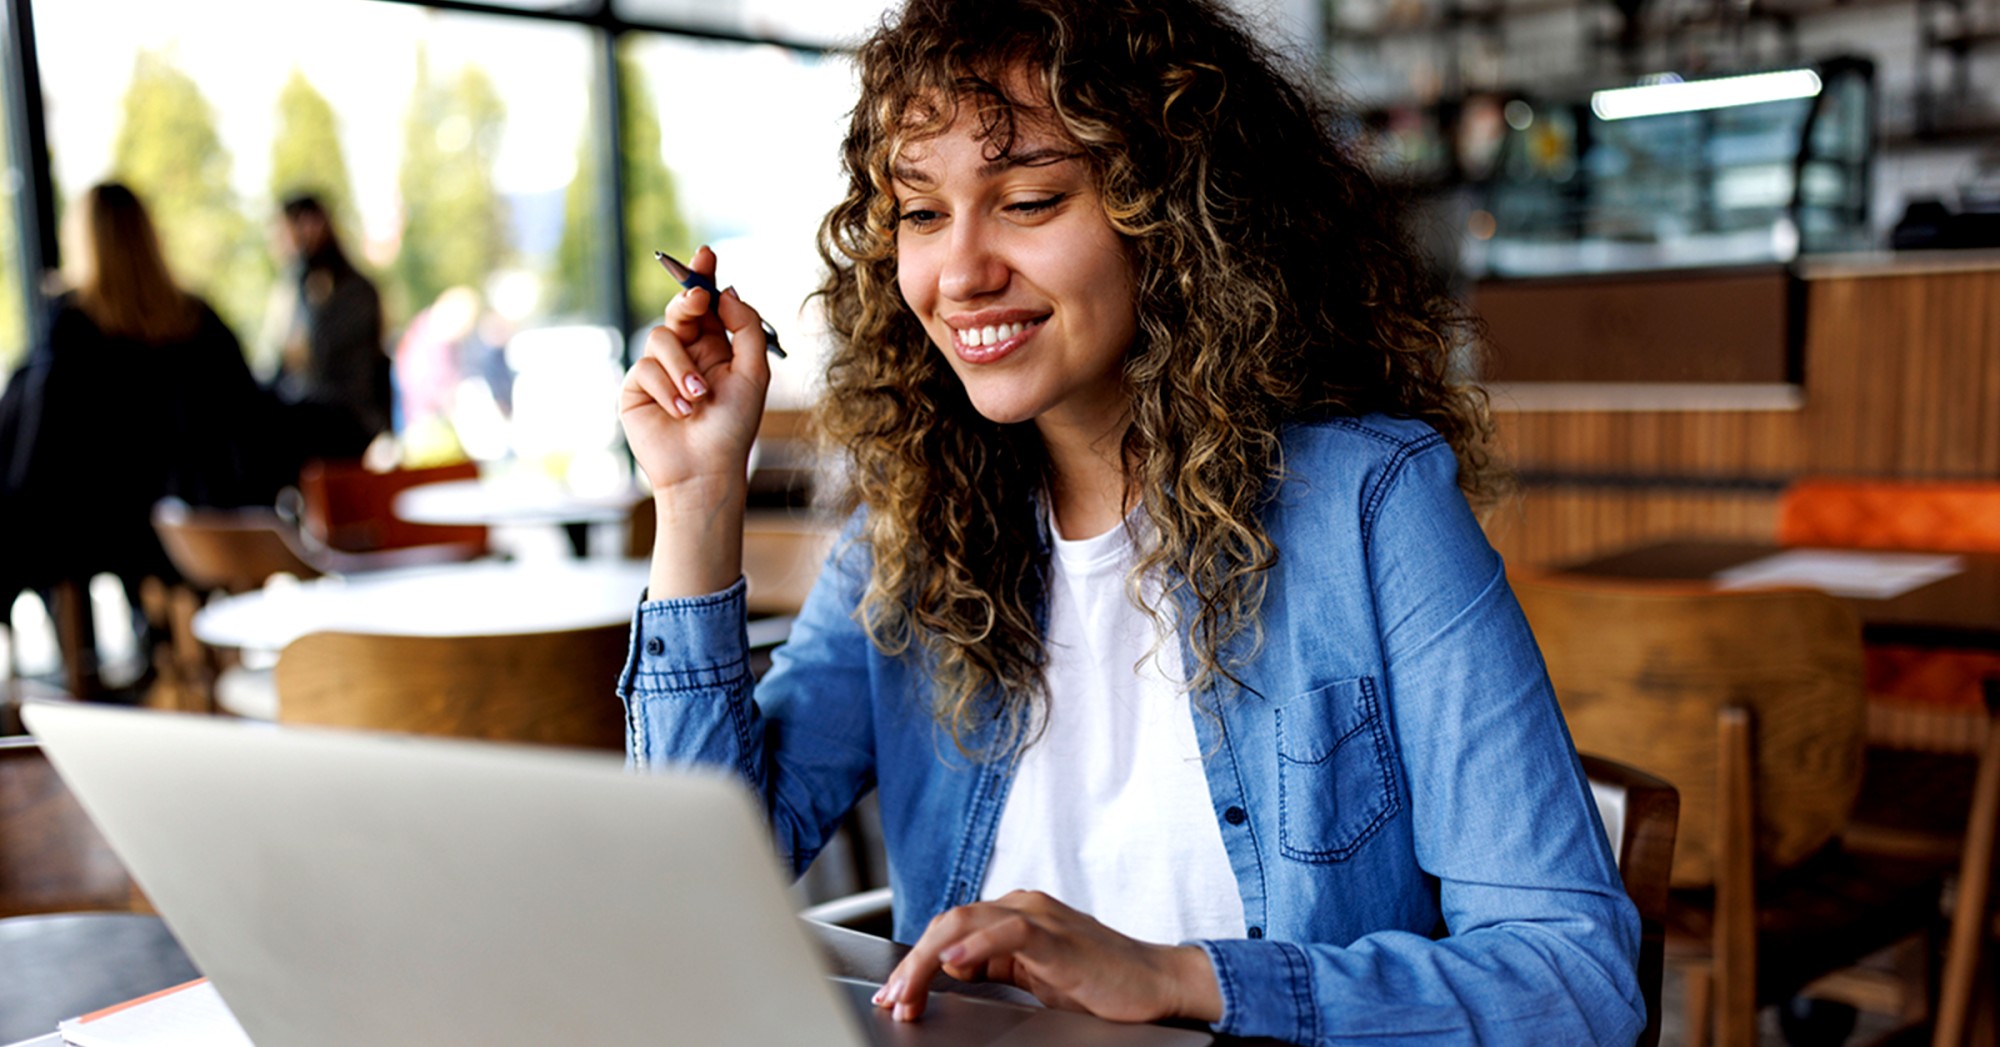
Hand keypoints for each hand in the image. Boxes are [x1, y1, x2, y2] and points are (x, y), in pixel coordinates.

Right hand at [618, 246, 772, 596]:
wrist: (705, 469)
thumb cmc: (733, 427)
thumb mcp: (753, 374)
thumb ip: (744, 329)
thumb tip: (726, 291)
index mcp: (714, 348)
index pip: (707, 305)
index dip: (703, 276)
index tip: (707, 252)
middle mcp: (685, 354)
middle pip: (679, 310)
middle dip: (688, 302)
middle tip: (698, 300)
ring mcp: (657, 369)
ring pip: (661, 337)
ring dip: (683, 368)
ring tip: (698, 398)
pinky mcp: (636, 387)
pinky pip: (646, 367)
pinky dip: (668, 389)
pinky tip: (680, 412)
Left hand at [871, 890, 1222, 1025]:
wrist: (1156, 983)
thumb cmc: (1101, 980)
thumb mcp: (1035, 974)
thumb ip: (995, 964)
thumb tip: (953, 966)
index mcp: (1015, 914)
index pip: (950, 929)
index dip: (916, 962)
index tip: (896, 996)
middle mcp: (1023, 906)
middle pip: (950, 924)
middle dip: (912, 965)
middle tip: (892, 1000)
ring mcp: (1041, 917)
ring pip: (968, 923)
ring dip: (929, 960)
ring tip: (908, 990)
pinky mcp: (1059, 937)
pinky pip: (1011, 932)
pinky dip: (977, 944)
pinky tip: (955, 961)